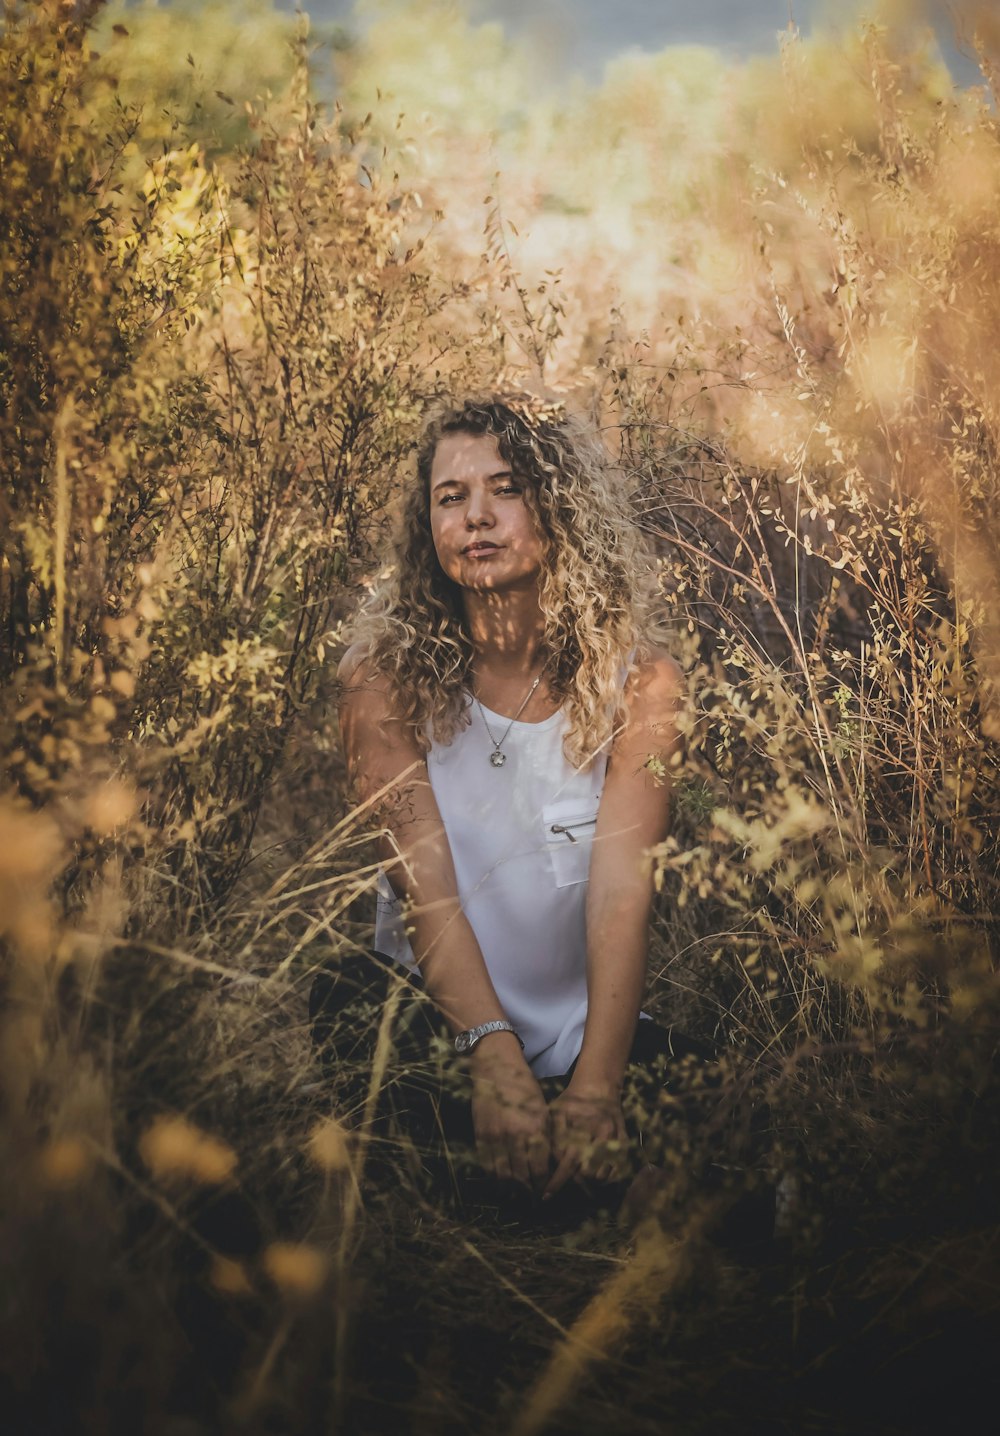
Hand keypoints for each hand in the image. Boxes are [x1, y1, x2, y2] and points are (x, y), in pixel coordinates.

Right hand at [469, 1038, 550, 1189]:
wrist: (496, 1068)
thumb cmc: (524, 1087)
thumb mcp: (542, 1110)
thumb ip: (545, 1137)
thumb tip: (549, 1166)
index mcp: (534, 1128)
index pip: (539, 1170)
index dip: (542, 1185)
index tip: (544, 1191)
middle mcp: (514, 1135)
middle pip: (521, 1177)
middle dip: (527, 1192)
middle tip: (532, 1199)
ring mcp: (494, 1136)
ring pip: (502, 1175)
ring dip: (510, 1190)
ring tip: (516, 1196)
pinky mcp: (480, 1135)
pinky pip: (486, 1164)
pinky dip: (493, 1177)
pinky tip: (500, 1182)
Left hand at [544, 1078, 626, 1198]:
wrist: (599, 1086)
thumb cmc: (573, 1100)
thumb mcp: (557, 1112)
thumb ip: (554, 1137)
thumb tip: (551, 1163)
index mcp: (582, 1129)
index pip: (568, 1164)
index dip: (556, 1182)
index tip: (546, 1196)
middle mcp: (601, 1136)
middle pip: (586, 1174)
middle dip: (573, 1182)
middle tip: (565, 1183)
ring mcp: (615, 1141)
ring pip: (602, 1175)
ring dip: (589, 1181)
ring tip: (579, 1178)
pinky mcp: (625, 1144)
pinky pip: (616, 1171)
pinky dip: (605, 1177)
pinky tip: (594, 1174)